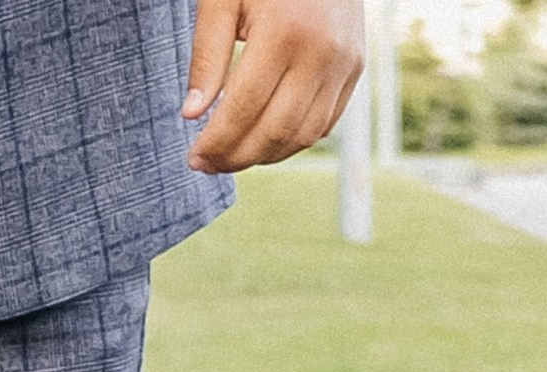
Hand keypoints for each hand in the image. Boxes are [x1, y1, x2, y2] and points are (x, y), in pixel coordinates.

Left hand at [185, 0, 362, 168]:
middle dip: (237, 157)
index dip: (216, 142)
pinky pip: (324, 123)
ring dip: (265, 156)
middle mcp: (321, 52)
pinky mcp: (355, 66)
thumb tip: (191, 114)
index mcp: (284, 31)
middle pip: (274, 131)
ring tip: (233, 156)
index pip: (243, 109)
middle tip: (208, 165)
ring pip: (302, 135)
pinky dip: (292, 141)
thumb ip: (207, 55)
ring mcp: (344, 62)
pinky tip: (265, 140)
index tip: (194, 158)